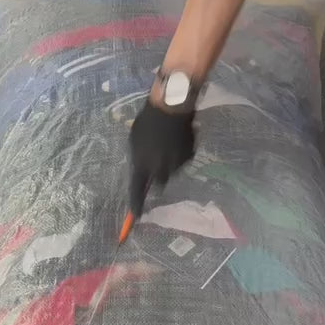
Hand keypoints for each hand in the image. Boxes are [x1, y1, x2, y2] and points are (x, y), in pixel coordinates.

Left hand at [128, 98, 195, 216]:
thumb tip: (141, 172)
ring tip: (167, 144)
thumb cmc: (148, 121)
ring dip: (169, 164)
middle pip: (159, 183)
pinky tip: (177, 140)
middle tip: (157, 161)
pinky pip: (183, 161)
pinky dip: (180, 155)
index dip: (136, 204)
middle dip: (157, 176)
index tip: (135, 217)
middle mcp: (159, 168)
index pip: (137, 190)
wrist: (171, 106)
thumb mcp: (135, 139)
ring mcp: (176, 164)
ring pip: (172, 171)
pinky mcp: (189, 157)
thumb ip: (138, 158)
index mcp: (143, 164)